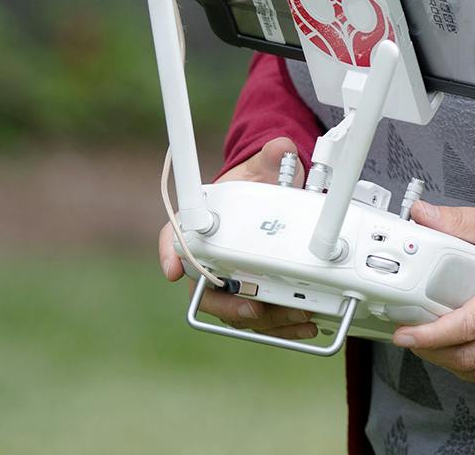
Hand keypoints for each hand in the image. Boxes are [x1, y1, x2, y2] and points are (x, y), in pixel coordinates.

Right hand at [156, 135, 318, 341]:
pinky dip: (281, 325)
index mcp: (203, 222)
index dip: (170, 254)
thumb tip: (280, 149)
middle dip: (229, 304)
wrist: (273, 197)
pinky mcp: (253, 294)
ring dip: (264, 319)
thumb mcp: (267, 167)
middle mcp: (210, 257)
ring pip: (236, 310)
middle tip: (253, 308)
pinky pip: (260, 317)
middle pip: (206, 289)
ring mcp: (230, 279)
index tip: (173, 269)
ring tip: (295, 315)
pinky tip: (304, 323)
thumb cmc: (259, 183)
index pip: (174, 237)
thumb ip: (272, 158)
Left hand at [391, 201, 474, 383]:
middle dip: (432, 351)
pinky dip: (470, 367)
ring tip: (428, 342)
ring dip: (447, 362)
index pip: (470, 324)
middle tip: (409, 337)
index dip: (433, 334)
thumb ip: (459, 221)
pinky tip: (456, 349)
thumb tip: (423, 216)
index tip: (407, 333)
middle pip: (470, 356)